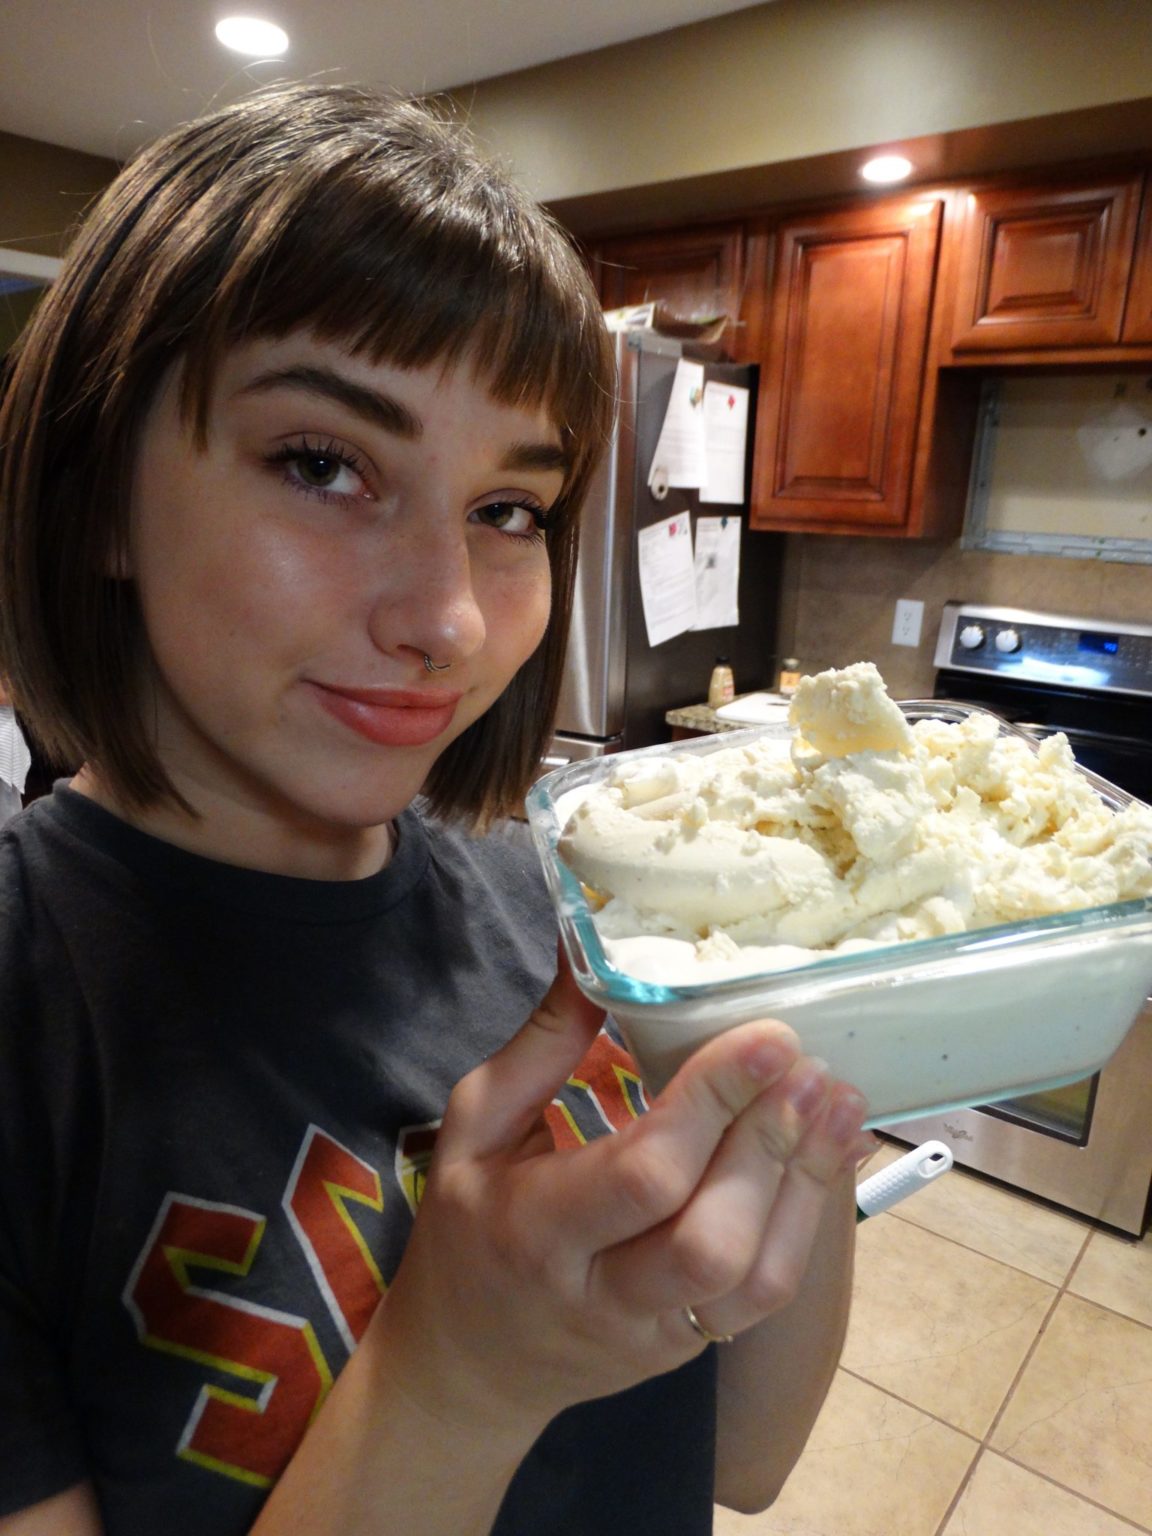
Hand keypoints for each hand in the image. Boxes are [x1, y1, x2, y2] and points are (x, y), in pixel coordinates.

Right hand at [372, 959, 869, 1440]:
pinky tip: (830, 1153)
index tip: (767, 1034)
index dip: (713, 1103)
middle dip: (769, 1143)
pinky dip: (809, 1220)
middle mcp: (600, 1295)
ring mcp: (655, 1334)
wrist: (468, 1363)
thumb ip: (542, 1042)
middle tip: (809, 1063)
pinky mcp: (692, 1348)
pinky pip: (765, 1297)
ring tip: (837, 1100)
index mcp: (534, 1229)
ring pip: (752, 1279)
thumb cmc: (469, 1223)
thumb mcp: (475, 1123)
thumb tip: (590, 950)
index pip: (642, 1174)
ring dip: (805, 1182)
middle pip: (708, 1237)